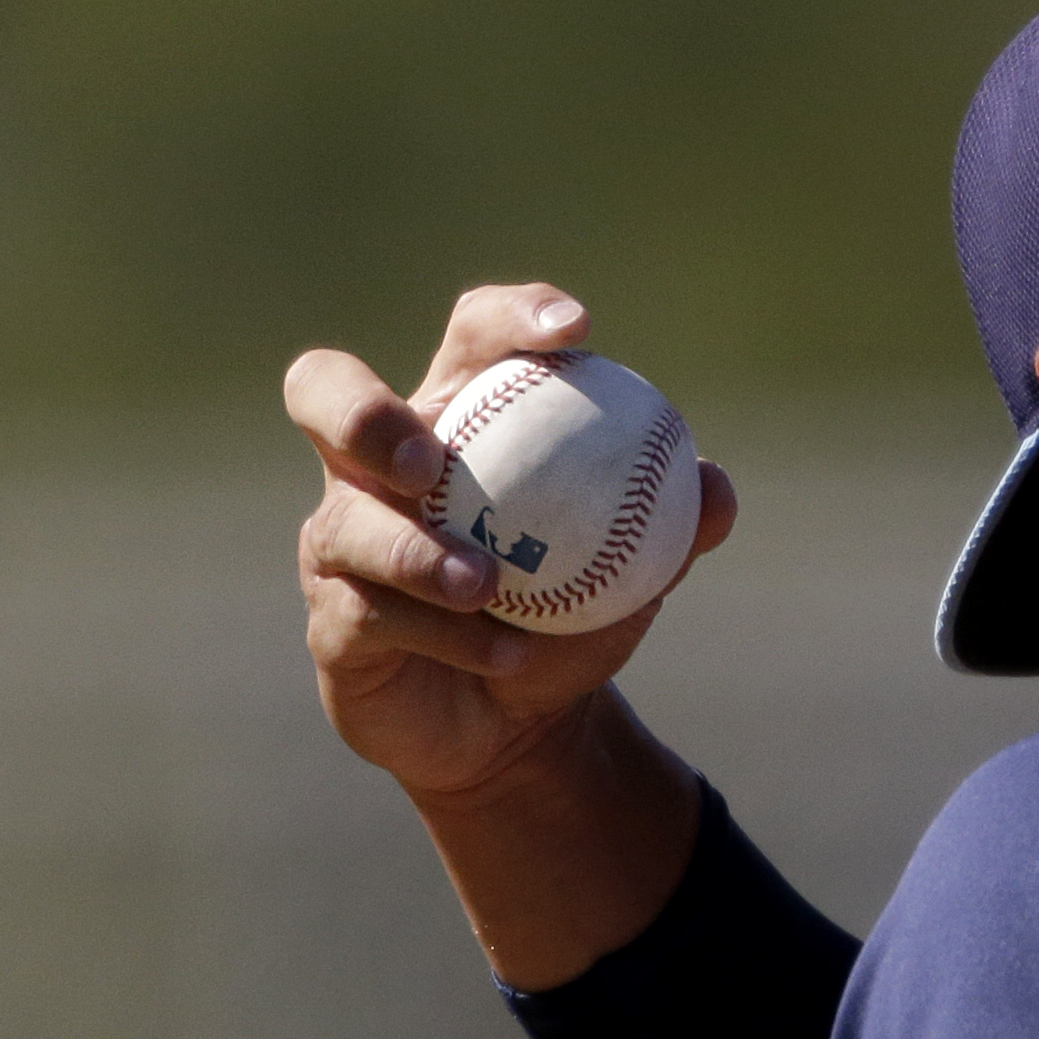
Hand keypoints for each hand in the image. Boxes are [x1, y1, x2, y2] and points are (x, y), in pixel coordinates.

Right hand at [287, 283, 736, 795]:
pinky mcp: (331, 620)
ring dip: (419, 555)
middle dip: (364, 414)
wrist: (522, 724)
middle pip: (323, 390)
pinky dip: (447, 634)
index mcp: (456, 419)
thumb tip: (714, 487)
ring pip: (350, 525)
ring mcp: (340, 540)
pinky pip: (373, 615)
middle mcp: (376, 467)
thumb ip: (676, 521)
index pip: (472, 337)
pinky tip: (507, 652)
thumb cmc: (572, 615)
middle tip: (431, 461)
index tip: (575, 329)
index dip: (510, 315)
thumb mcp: (636, 569)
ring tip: (486, 586)